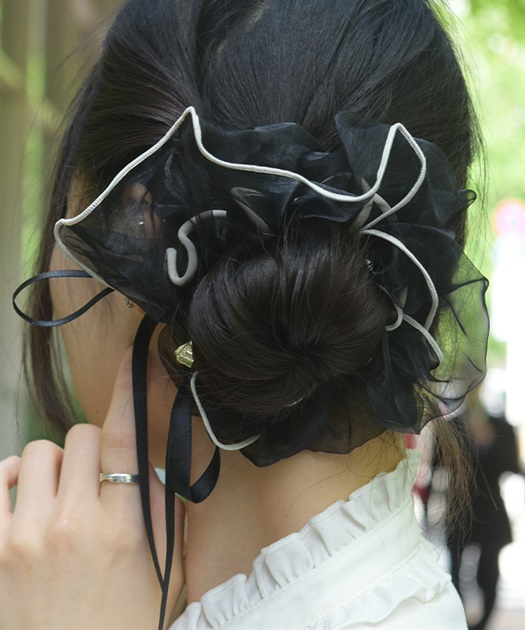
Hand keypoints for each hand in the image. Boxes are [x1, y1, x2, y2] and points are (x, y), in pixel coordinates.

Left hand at [0, 350, 183, 628]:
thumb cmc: (120, 629)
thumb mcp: (162, 577)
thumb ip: (164, 514)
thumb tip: (150, 466)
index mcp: (122, 530)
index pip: (127, 440)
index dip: (131, 389)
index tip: (133, 358)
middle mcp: (72, 525)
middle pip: (82, 437)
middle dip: (92, 450)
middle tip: (95, 479)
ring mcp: (23, 537)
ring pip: (37, 452)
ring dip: (52, 464)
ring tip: (56, 492)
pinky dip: (9, 479)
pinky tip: (21, 496)